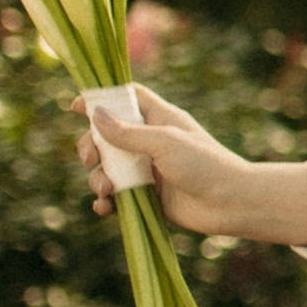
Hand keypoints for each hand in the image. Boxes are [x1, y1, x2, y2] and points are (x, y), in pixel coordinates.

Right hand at [75, 87, 306, 248]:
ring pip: (107, 169)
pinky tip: (104, 208)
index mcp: (158, 119)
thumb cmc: (204, 165)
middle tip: (89, 158)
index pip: (126, 99)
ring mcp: (147, 170)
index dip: (101, 99)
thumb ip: (128, 132)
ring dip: (98, 178)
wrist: (230, 203)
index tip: (76, 107)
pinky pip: (117, 197)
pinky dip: (106, 202)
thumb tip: (95, 115)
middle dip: (91, 146)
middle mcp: (150, 142)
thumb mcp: (164, 143)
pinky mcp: (147, 196)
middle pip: (106, 136)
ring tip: (106, 190)